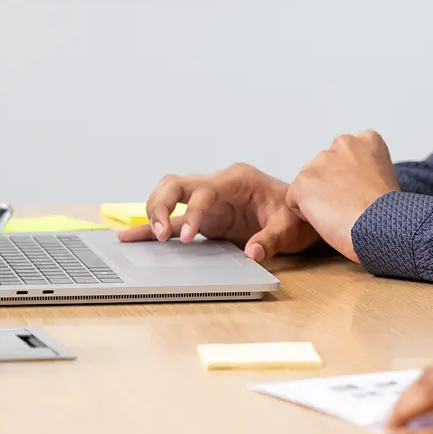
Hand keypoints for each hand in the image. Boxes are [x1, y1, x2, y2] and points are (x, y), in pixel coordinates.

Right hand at [117, 163, 317, 263]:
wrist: (300, 216)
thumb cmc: (296, 216)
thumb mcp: (290, 227)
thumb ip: (272, 239)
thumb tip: (253, 253)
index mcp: (238, 180)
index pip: (205, 190)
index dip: (193, 212)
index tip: (190, 236)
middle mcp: (218, 185)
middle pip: (177, 184)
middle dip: (161, 205)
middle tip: (160, 235)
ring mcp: (208, 199)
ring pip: (168, 194)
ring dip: (154, 212)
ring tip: (149, 238)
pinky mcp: (203, 216)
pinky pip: (173, 217)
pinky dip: (153, 225)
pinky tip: (132, 236)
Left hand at [286, 131, 398, 262]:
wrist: (383, 225)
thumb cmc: (389, 212)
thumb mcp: (387, 178)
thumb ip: (365, 171)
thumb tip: (351, 186)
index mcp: (367, 140)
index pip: (346, 157)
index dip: (352, 179)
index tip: (362, 193)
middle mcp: (343, 143)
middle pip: (325, 168)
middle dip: (331, 186)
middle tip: (349, 207)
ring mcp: (321, 161)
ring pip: (309, 185)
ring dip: (318, 200)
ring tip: (340, 215)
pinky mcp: (303, 180)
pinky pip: (295, 202)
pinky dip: (306, 215)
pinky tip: (328, 220)